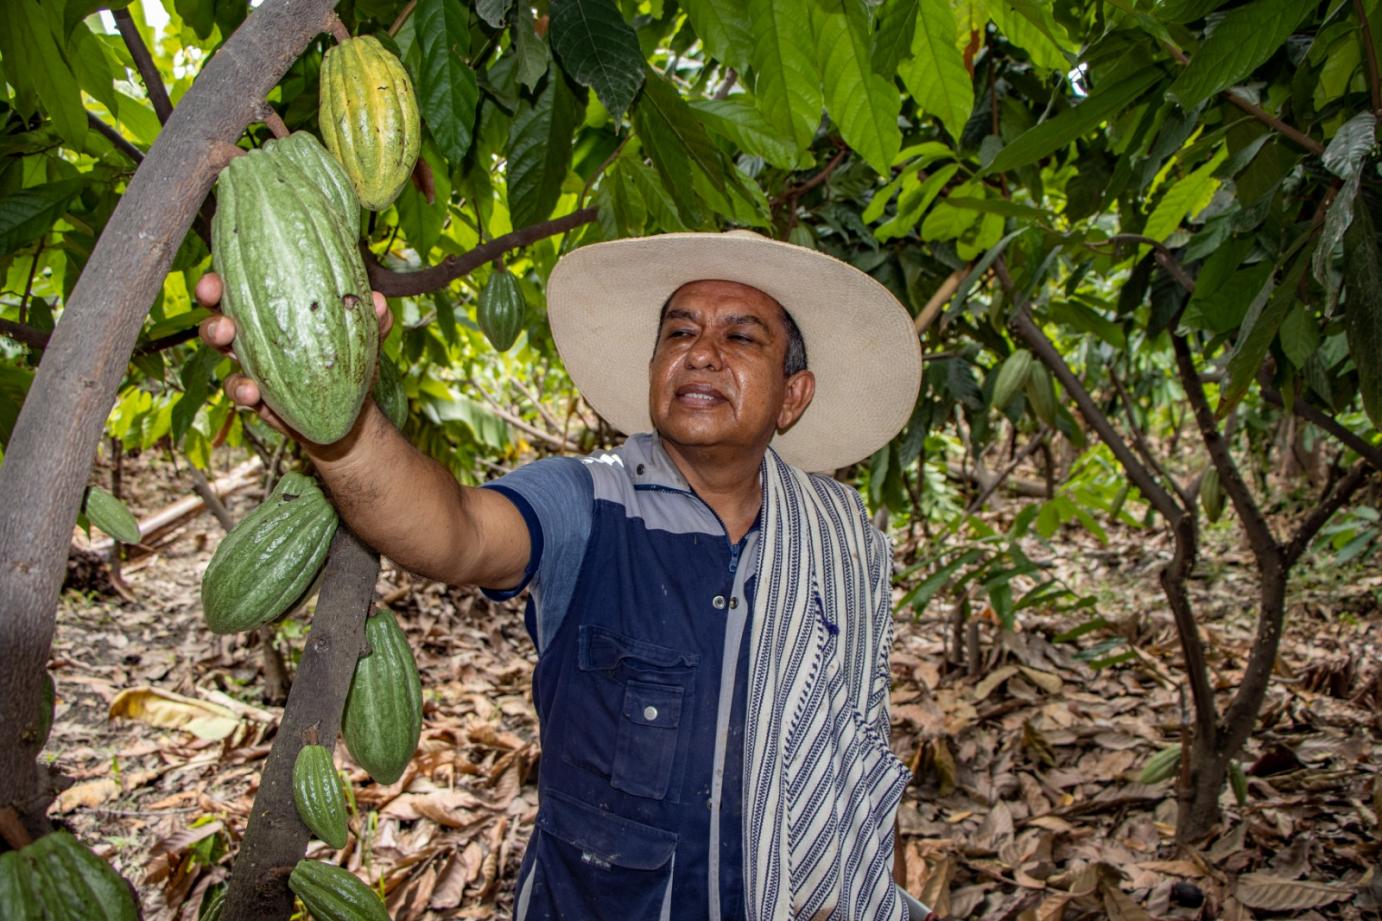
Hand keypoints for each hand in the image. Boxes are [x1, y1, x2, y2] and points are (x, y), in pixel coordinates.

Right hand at [195, 273, 393, 441]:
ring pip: (221, 347)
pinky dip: (240, 389)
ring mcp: (252, 365)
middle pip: (221, 307)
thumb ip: (374, 320)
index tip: (222, 266)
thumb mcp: (367, 340)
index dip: (229, 271)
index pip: (247, 283)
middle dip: (211, 298)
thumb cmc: (354, 366)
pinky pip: (238, 390)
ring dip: (217, 337)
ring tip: (228, 335)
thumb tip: (377, 301)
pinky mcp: (255, 396)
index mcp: (277, 311)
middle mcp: (257, 333)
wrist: (352, 418)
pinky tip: (252, 390)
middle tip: (214, 292)